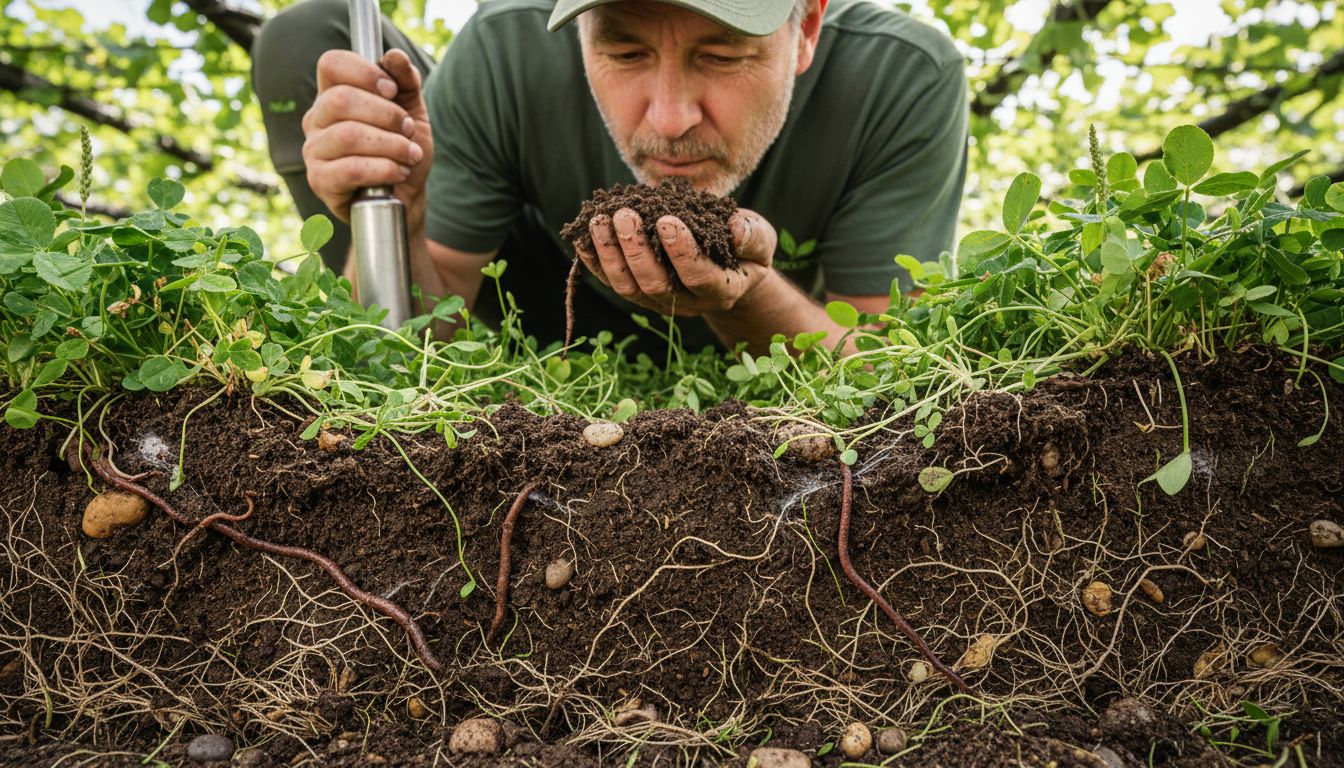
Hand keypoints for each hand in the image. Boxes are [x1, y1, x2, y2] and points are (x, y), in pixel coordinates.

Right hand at [301, 48, 431, 227]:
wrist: (407, 198)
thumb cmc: (402, 152)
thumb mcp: (413, 112)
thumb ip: (406, 82)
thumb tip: (395, 57)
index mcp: (333, 95)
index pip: (331, 64)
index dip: (364, 72)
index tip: (392, 91)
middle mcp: (316, 119)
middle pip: (340, 99)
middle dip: (386, 114)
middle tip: (409, 130)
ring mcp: (314, 151)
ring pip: (348, 136)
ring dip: (391, 145)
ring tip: (410, 155)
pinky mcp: (321, 181)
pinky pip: (350, 169)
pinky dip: (383, 169)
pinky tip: (399, 172)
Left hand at [574, 207, 776, 316]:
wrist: (725, 264)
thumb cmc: (744, 248)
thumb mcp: (761, 238)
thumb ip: (753, 235)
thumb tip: (737, 228)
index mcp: (722, 290)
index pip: (699, 277)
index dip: (681, 252)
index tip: (666, 220)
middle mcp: (688, 303)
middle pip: (656, 285)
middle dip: (636, 250)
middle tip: (624, 214)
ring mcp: (659, 301)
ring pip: (629, 288)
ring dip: (610, 255)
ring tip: (600, 220)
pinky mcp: (638, 293)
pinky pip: (612, 282)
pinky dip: (595, 261)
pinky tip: (583, 235)